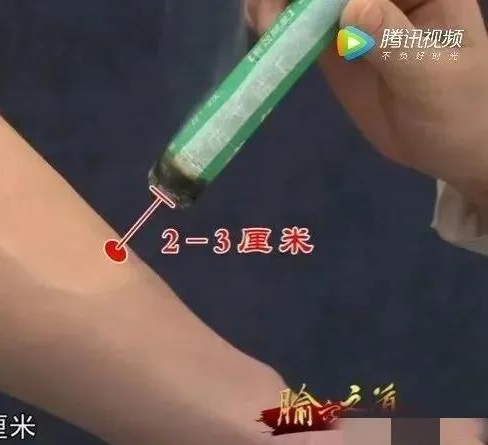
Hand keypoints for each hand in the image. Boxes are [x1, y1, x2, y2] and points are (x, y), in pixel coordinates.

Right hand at [246, 0, 487, 210]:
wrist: (454, 151)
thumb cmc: (462, 110)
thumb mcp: (431, 75)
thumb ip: (391, 41)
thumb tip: (351, 9)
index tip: (305, 1)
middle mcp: (386, 1)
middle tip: (268, 10)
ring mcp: (358, 24)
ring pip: (311, 4)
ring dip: (280, 6)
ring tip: (260, 21)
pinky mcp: (336, 52)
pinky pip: (303, 32)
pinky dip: (280, 30)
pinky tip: (262, 33)